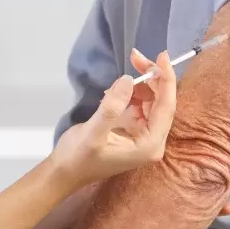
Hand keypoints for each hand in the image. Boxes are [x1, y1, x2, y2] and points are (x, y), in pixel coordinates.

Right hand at [49, 49, 175, 187]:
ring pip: (149, 101)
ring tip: (115, 81)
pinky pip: (137, 106)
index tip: (161, 56)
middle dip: (150, 78)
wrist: (63, 172)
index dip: (165, 79)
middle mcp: (151, 141)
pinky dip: (127, 94)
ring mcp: (142, 136)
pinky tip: (111, 92)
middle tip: (135, 56)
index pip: (165, 106)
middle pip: (160, 101)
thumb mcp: (93, 132)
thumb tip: (128, 80)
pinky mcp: (131, 131)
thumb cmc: (78, 157)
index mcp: (149, 145)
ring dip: (138, 85)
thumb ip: (112, 106)